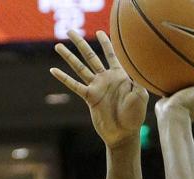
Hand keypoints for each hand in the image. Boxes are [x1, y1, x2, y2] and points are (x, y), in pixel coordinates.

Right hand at [50, 31, 148, 148]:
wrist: (124, 132)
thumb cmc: (135, 115)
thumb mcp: (140, 96)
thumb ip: (137, 82)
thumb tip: (134, 69)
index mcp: (120, 75)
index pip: (111, 55)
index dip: (105, 43)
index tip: (99, 32)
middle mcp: (106, 79)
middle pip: (91, 57)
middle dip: (81, 44)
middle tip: (70, 31)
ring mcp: (97, 87)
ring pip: (80, 68)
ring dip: (69, 57)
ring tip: (58, 46)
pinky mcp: (89, 98)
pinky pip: (75, 85)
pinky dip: (64, 78)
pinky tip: (53, 70)